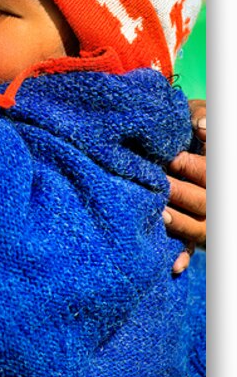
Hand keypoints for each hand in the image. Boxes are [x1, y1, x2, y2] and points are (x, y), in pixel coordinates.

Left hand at [164, 100, 205, 273]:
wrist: (188, 139)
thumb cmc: (191, 123)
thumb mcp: (198, 110)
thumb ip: (202, 114)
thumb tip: (201, 128)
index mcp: (218, 168)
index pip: (209, 170)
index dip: (190, 166)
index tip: (170, 158)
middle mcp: (217, 195)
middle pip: (204, 200)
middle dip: (179, 193)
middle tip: (158, 185)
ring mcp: (209, 216)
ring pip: (198, 227)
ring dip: (180, 223)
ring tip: (159, 214)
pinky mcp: (197, 230)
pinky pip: (193, 247)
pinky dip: (184, 256)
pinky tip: (173, 265)